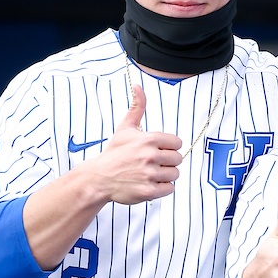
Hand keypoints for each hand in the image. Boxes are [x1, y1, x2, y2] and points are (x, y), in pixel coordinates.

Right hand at [89, 85, 183, 204]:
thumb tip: (138, 86)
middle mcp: (151, 156)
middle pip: (178, 159)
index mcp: (149, 139)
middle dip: (167, 162)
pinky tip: (150, 183)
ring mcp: (150, 174)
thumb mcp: (125, 128)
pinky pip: (170, 188)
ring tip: (150, 174)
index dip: (168, 147)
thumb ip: (137, 107)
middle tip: (153, 163)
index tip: (157, 150)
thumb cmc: (114, 153)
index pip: (177, 143)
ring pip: (175, 174)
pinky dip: (162, 188)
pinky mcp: (149, 191)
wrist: (99, 178)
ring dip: (165, 175)